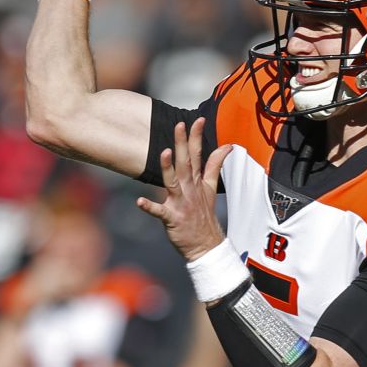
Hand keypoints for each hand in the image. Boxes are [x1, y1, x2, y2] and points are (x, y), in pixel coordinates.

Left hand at [136, 118, 230, 260]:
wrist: (206, 245)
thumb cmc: (204, 215)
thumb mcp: (211, 188)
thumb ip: (215, 165)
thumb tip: (227, 146)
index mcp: (198, 182)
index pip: (198, 155)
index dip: (196, 137)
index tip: (196, 120)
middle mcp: (189, 189)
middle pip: (186, 163)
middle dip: (182, 144)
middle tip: (179, 125)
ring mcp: (181, 204)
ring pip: (173, 183)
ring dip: (168, 168)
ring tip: (164, 153)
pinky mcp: (172, 218)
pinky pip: (159, 212)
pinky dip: (150, 207)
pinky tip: (139, 201)